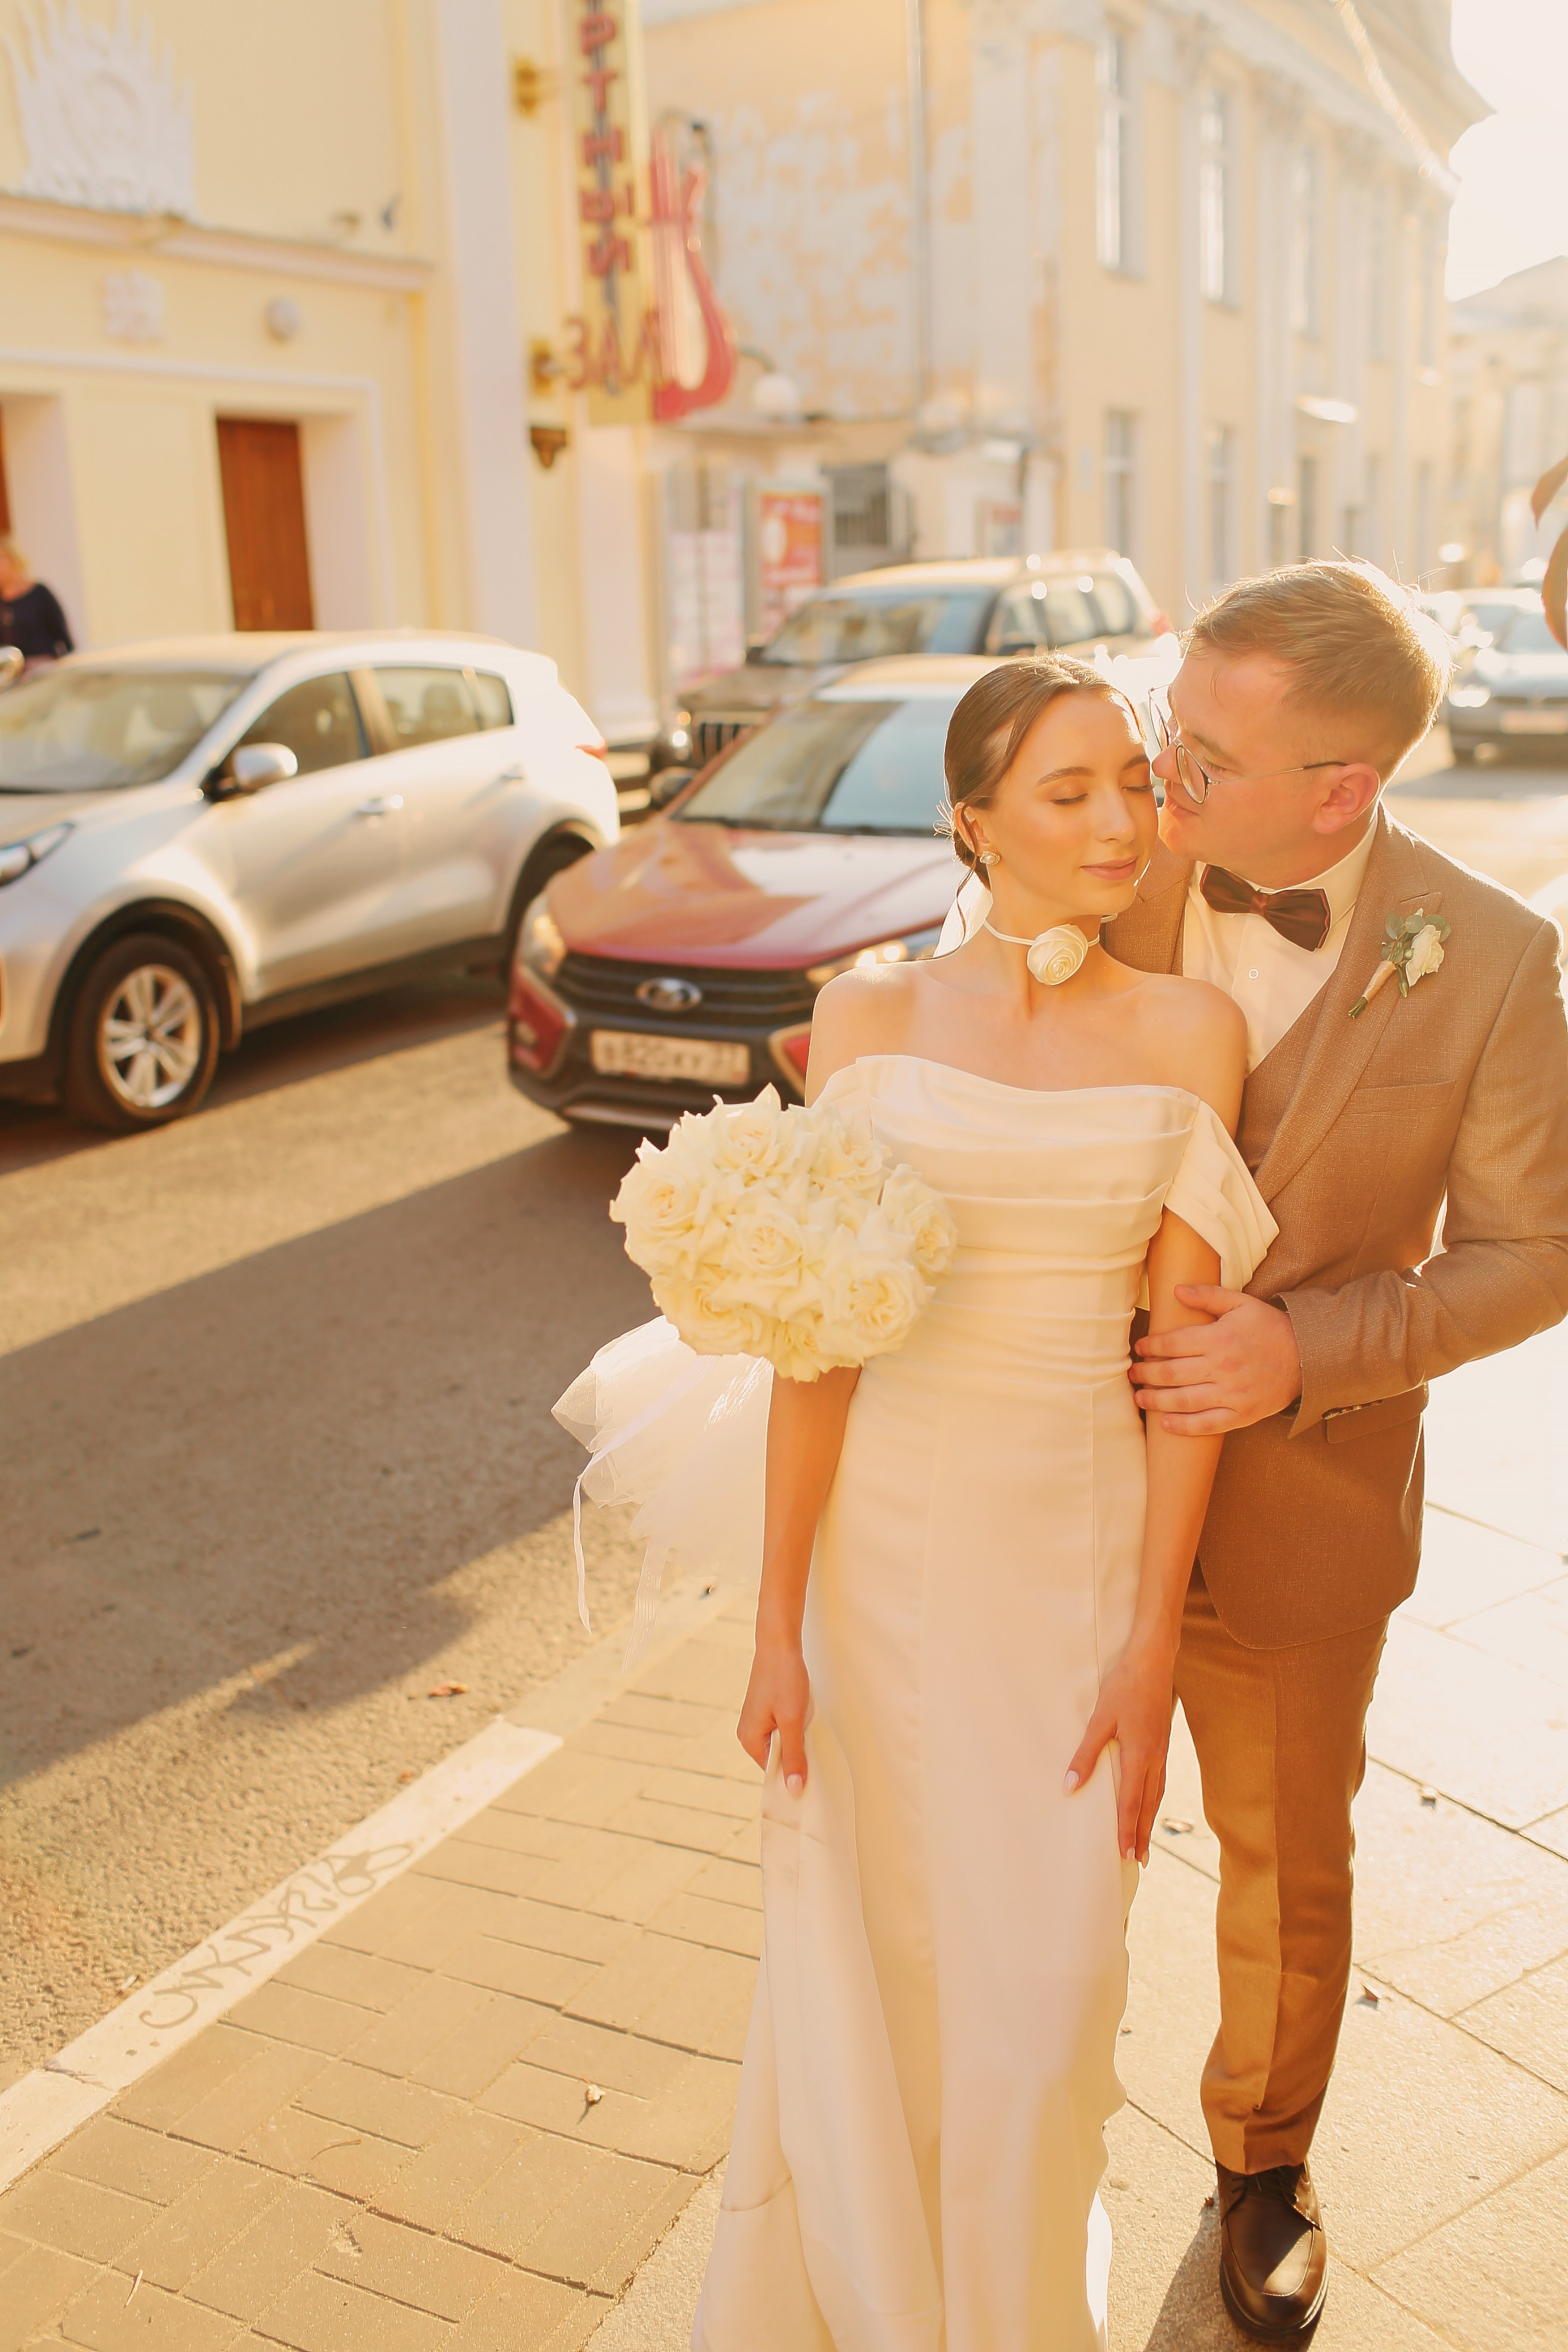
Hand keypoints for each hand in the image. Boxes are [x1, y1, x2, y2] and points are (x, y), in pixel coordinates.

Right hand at [738, 1635, 809, 1791]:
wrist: (779, 1643)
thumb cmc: (783, 1678)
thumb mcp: (793, 1721)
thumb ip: (793, 1756)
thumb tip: (794, 1790)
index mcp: (749, 1740)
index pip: (773, 1773)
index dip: (793, 1775)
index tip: (813, 1776)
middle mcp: (748, 1733)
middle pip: (777, 1759)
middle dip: (796, 1755)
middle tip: (813, 1745)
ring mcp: (756, 1721)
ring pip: (782, 1744)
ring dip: (797, 1739)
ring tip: (806, 1724)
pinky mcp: (765, 1711)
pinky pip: (781, 1730)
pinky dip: (795, 1728)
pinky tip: (803, 1716)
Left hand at [1065, 1635, 1174, 1864]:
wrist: (1154, 1661)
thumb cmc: (1125, 1687)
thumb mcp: (1100, 1719)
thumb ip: (1085, 1754)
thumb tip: (1070, 1786)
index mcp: (1140, 1756)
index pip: (1131, 1803)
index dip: (1127, 1830)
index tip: (1124, 1854)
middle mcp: (1155, 1758)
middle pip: (1148, 1805)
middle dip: (1142, 1834)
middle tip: (1138, 1860)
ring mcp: (1162, 1750)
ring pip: (1156, 1794)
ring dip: (1149, 1819)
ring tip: (1145, 1840)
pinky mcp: (1162, 1742)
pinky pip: (1159, 1779)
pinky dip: (1153, 1798)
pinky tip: (1148, 1801)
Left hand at [1132, 1287, 1301, 1433]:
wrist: (1308, 1356)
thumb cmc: (1270, 1327)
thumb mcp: (1242, 1303)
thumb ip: (1208, 1296)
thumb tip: (1177, 1290)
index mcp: (1220, 1338)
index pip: (1173, 1344)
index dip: (1151, 1347)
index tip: (1139, 1349)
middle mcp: (1223, 1367)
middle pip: (1172, 1373)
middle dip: (1147, 1374)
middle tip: (1132, 1374)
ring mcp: (1233, 1394)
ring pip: (1184, 1400)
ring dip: (1157, 1400)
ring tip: (1140, 1398)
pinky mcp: (1242, 1414)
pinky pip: (1208, 1424)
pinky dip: (1184, 1426)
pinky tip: (1165, 1424)